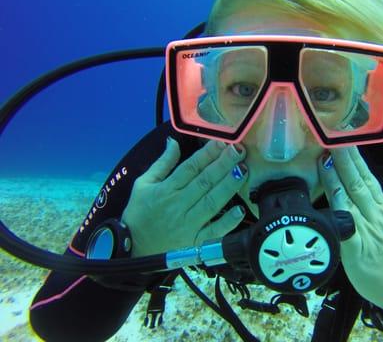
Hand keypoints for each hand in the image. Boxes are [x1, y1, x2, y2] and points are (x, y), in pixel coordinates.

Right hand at [121, 137, 247, 256]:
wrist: (131, 249)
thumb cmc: (139, 214)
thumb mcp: (143, 184)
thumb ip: (162, 163)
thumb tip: (174, 141)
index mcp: (166, 189)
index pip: (190, 168)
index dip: (207, 154)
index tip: (222, 141)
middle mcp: (179, 205)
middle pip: (204, 182)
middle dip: (223, 164)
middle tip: (239, 150)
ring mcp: (188, 225)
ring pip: (212, 202)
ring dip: (228, 186)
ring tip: (243, 171)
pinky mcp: (195, 244)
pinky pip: (213, 233)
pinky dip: (226, 223)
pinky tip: (239, 211)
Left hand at [318, 146, 382, 311]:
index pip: (368, 177)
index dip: (356, 158)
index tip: (345, 137)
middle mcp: (375, 216)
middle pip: (357, 183)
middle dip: (344, 160)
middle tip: (332, 137)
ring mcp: (365, 232)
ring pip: (348, 201)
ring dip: (335, 179)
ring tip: (324, 158)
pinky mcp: (355, 250)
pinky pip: (344, 228)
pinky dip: (337, 212)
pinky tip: (328, 197)